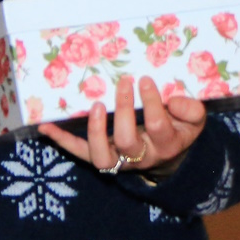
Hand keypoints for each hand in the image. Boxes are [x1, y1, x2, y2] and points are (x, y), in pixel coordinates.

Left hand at [38, 75, 206, 174]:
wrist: (169, 155)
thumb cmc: (179, 128)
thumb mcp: (194, 120)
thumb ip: (190, 109)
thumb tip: (173, 99)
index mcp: (165, 144)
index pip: (157, 126)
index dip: (151, 103)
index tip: (144, 79)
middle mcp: (141, 156)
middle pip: (128, 141)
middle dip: (123, 110)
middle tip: (124, 82)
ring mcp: (119, 160)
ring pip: (102, 157)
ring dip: (95, 131)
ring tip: (94, 106)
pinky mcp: (102, 156)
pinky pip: (80, 153)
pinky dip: (62, 141)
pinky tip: (45, 127)